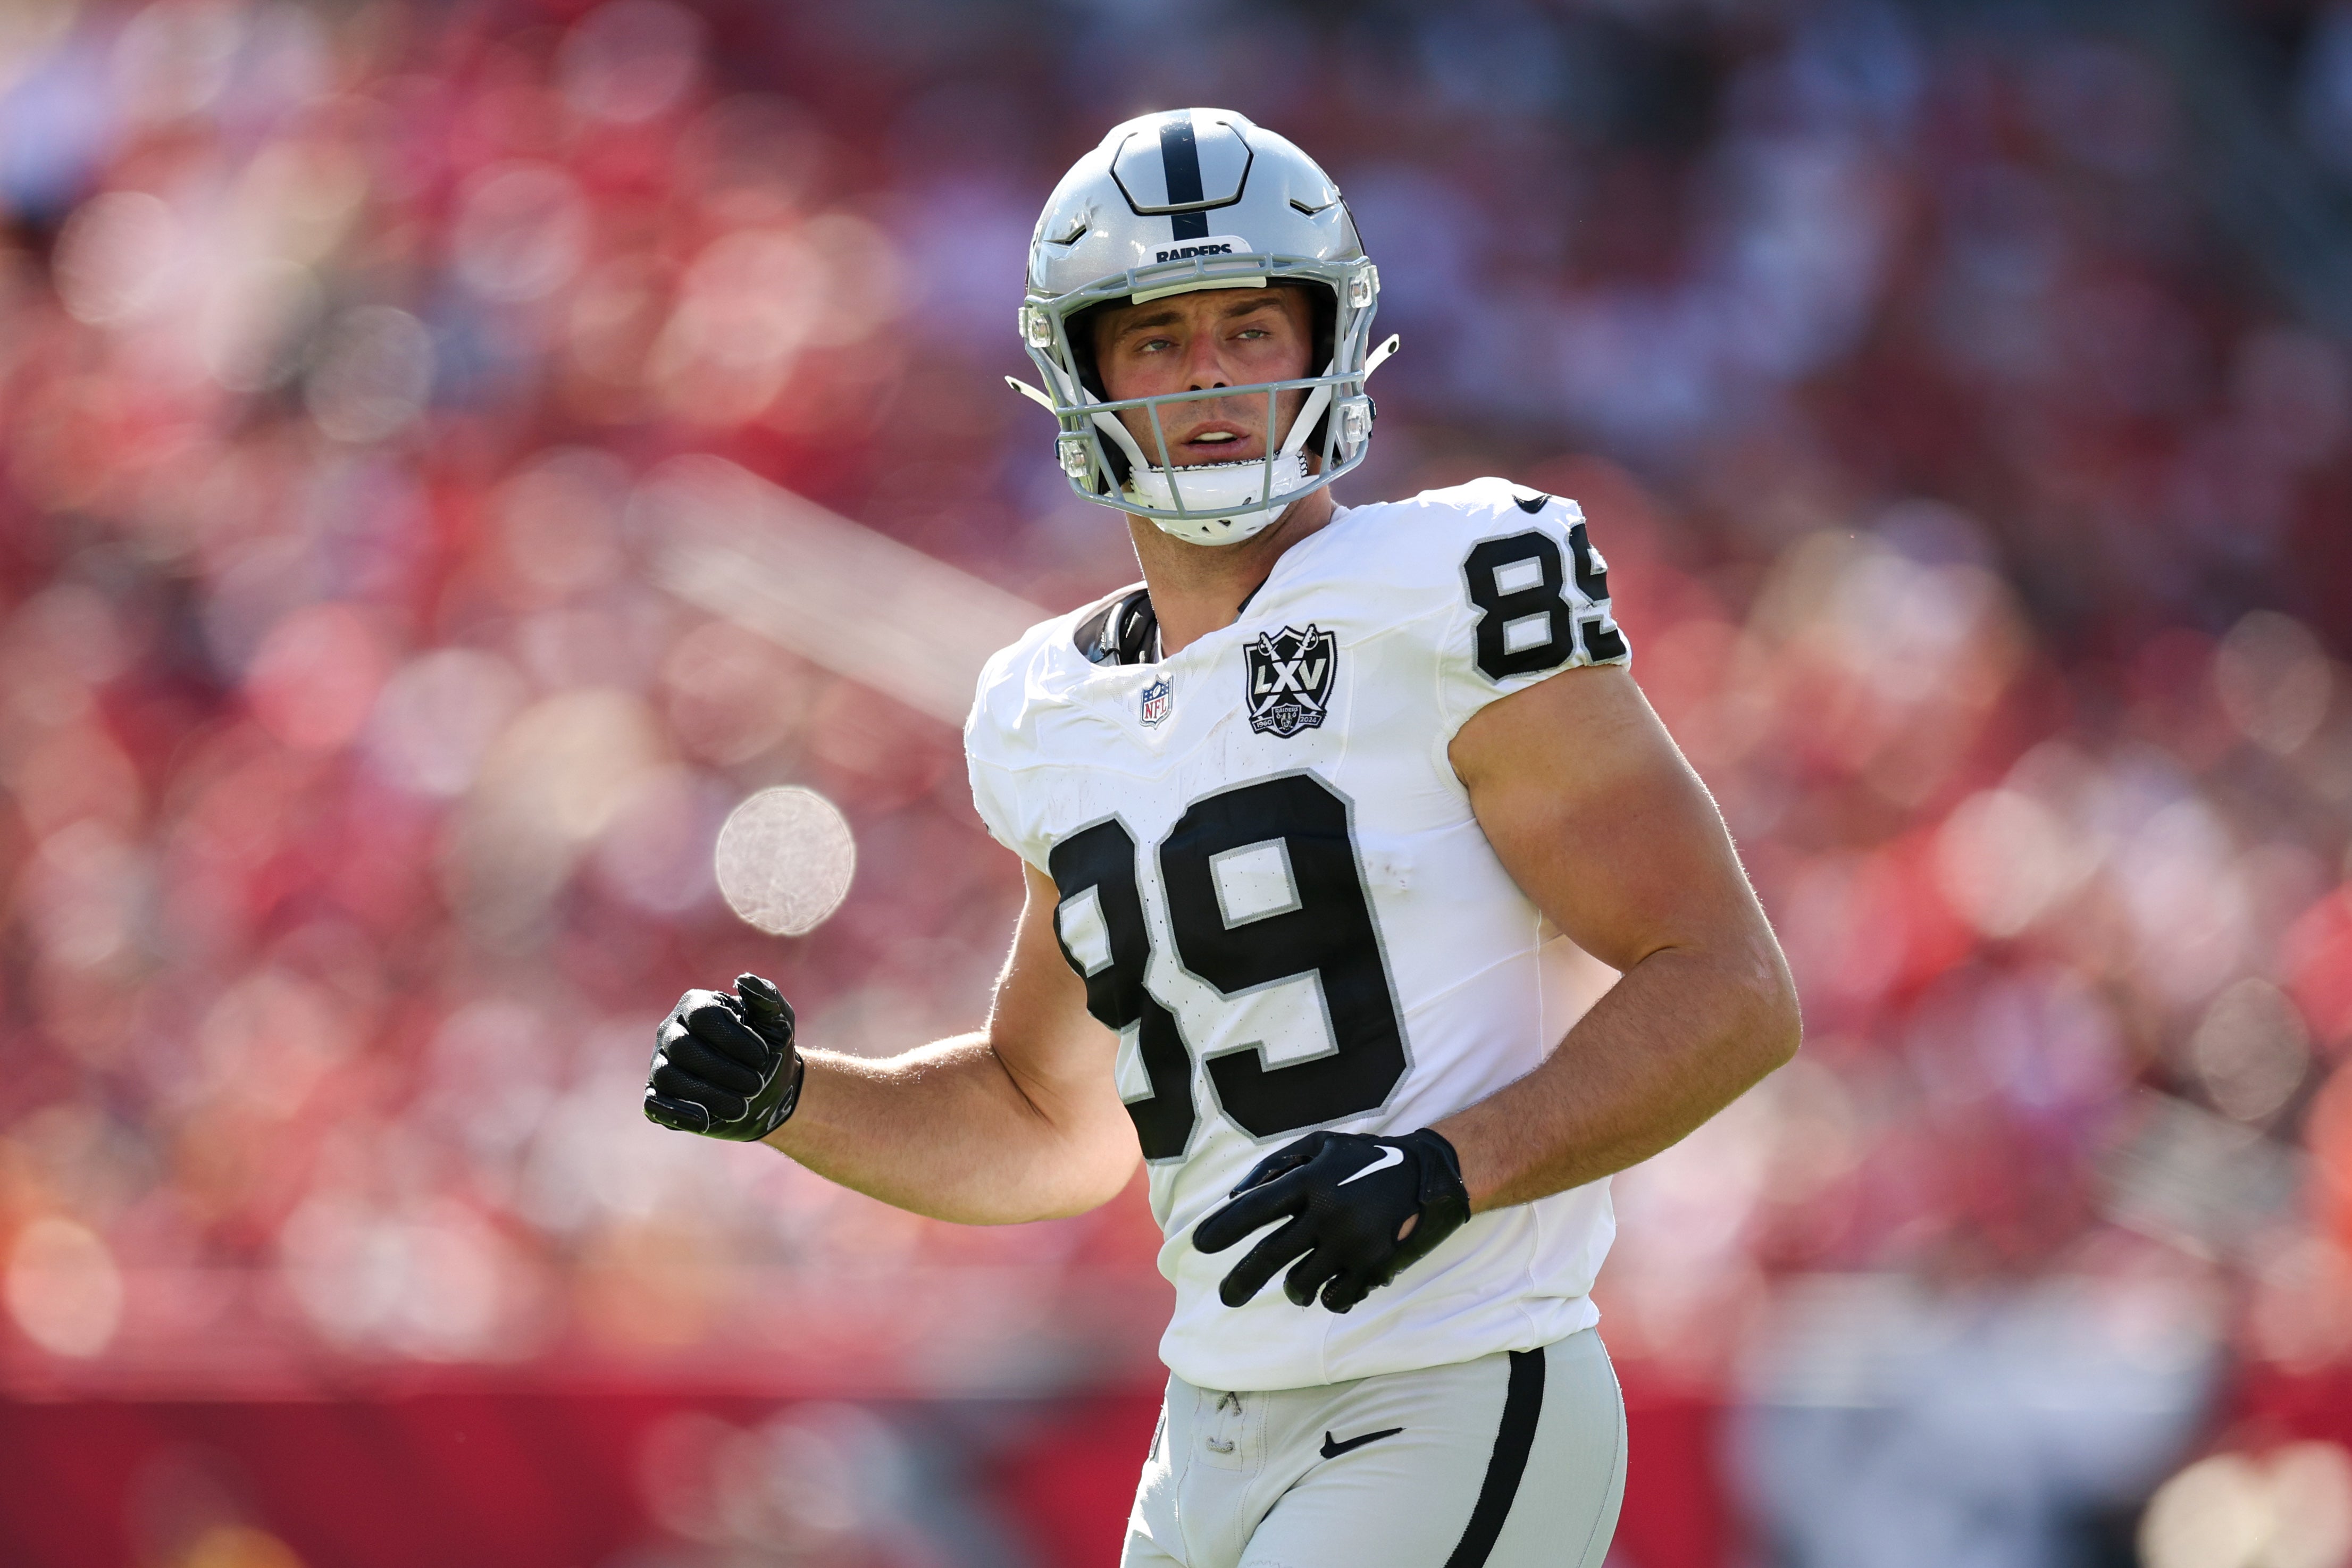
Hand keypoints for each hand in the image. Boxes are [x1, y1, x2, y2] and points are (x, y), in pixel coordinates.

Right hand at [644, 974, 803, 1140]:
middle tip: (755, 1085)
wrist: (769, 1091)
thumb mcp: (778, 1022)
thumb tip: (744, 979)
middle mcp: (672, 1030)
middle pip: (682, 1047)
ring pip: (668, 1076)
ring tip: (741, 1107)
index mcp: (696, 1005)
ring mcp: (661, 1063)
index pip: (703, 1016)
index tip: (763, 1058)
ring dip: (707, 1094)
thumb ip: (766, 997)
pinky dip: (678, 1113)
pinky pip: (655, 1104)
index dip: (734, 1039)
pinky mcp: (659, 1095)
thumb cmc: (771, 1049)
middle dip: (723, 1070)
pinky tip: (706, 1121)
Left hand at [1192, 1128, 1471, 1312]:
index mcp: (1311, 1179)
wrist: (1429, 1175)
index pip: (1255, 1207)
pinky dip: (1328, 1296)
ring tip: (1298, 1282)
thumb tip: (1234, 1197)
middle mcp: (1328, 1212)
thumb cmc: (1365, 1159)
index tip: (1198, 1245)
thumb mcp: (1322, 1144)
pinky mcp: (1375, 1267)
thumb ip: (1276, 1165)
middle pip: (1270, 1257)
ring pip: (1301, 1285)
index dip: (1223, 1228)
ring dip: (1294, 1289)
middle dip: (1241, 1281)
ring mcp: (1353, 1243)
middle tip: (1227, 1297)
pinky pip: (1335, 1298)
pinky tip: (1332, 1285)